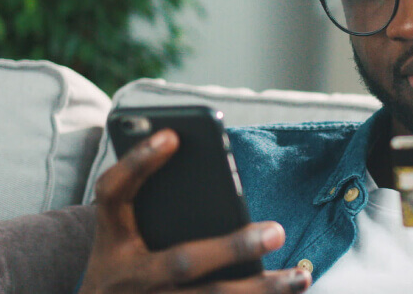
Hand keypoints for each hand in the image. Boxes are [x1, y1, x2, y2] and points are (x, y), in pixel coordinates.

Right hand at [79, 129, 310, 293]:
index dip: (138, 163)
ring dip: (260, 289)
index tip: (172, 135)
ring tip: (301, 276)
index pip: (113, 193)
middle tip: (278, 231)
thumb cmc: (124, 269)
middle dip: (232, 248)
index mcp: (111, 242)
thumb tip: (217, 175)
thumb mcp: (124, 241)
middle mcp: (124, 277)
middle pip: (182, 262)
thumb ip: (156, 209)